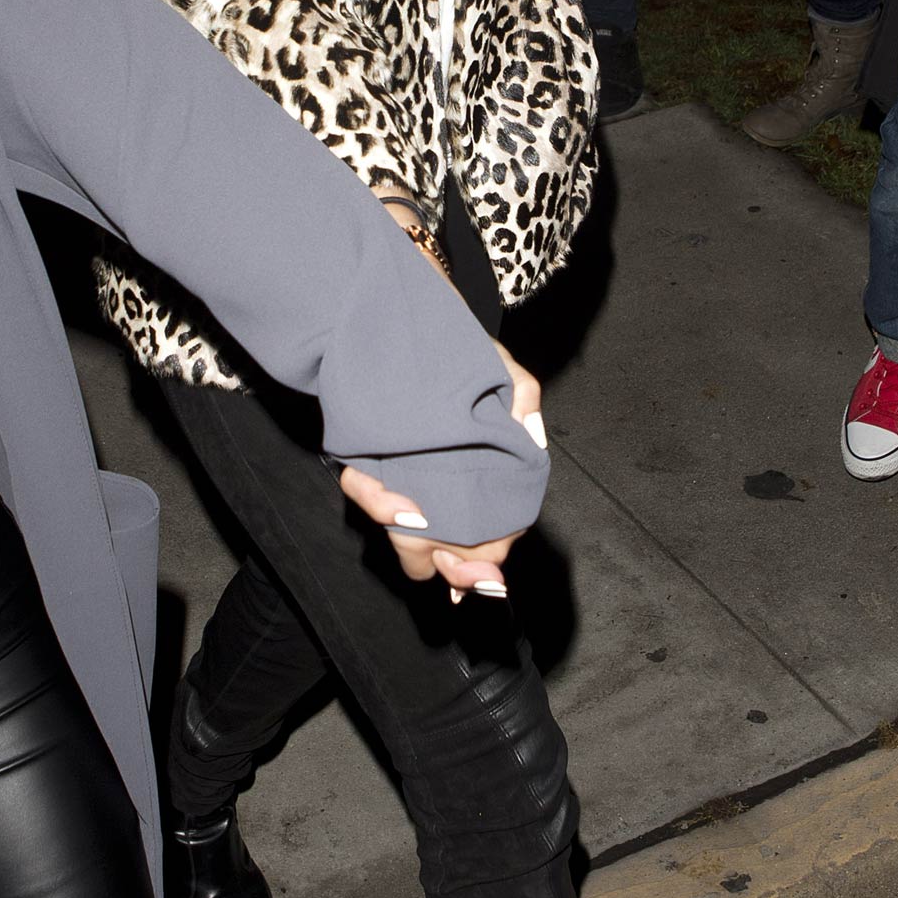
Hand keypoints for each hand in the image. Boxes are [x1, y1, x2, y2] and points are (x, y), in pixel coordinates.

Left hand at [338, 339, 545, 604]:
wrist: (410, 323)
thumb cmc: (466, 355)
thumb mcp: (505, 373)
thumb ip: (524, 400)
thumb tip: (533, 440)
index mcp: (480, 485)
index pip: (486, 545)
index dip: (483, 568)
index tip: (483, 574)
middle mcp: (442, 492)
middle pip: (443, 556)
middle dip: (452, 570)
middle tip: (452, 565)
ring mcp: (405, 482)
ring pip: (403, 538)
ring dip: (412, 546)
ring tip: (423, 528)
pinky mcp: (368, 463)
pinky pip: (364, 490)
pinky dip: (376, 502)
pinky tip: (397, 507)